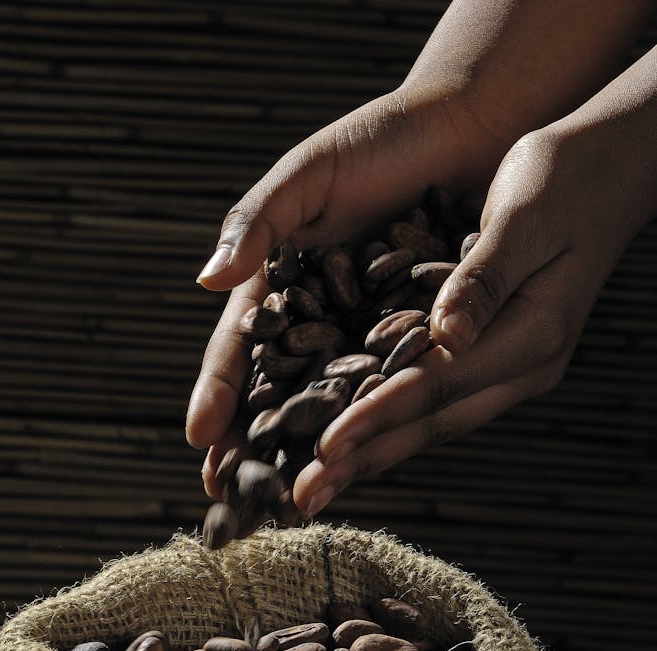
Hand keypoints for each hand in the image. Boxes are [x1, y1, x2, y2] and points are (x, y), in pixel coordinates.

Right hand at [185, 85, 502, 498]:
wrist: (467, 135)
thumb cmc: (381, 143)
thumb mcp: (308, 175)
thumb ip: (257, 223)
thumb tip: (207, 281)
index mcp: (277, 286)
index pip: (237, 350)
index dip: (217, 392)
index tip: (200, 438)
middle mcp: (315, 323)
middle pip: (273, 394)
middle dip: (249, 445)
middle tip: (228, 495)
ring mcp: (362, 341)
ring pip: (326, 408)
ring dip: (305, 454)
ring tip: (286, 498)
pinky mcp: (413, 348)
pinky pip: (387, 395)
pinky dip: (369, 432)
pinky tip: (355, 467)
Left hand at [297, 93, 655, 514]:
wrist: (613, 168)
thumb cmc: (568, 175)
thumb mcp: (524, 214)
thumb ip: (483, 277)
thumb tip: (445, 332)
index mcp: (534, 334)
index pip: (439, 385)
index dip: (378, 417)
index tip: (324, 449)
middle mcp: (524, 366)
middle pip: (431, 424)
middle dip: (363, 461)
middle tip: (304, 497)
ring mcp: (511, 368)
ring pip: (430, 423)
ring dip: (370, 454)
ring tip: (314, 485)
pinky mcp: (493, 358)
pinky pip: (434, 402)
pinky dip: (387, 423)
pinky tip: (349, 439)